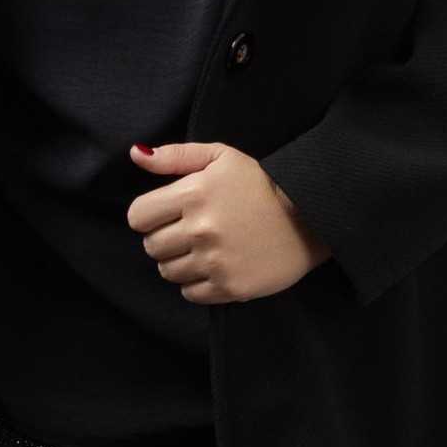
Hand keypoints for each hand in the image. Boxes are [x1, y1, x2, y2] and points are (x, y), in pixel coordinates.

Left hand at [125, 140, 331, 304]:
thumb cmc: (261, 183)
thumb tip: (136, 154)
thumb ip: (175, 156)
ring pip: (167, 271)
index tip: (167, 214)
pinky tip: (215, 267)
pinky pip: (190, 293)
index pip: (138, 216)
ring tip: (204, 249)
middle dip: (165, 238)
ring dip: (179, 262)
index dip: (149, 215)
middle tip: (191, 232)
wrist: (309, 216)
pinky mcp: (230, 286)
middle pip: (151, 246)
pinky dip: (197, 284)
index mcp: (193, 194)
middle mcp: (200, 229)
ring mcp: (215, 261)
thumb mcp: (221, 156)